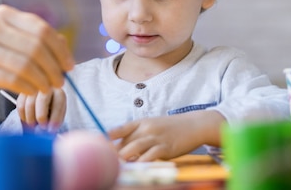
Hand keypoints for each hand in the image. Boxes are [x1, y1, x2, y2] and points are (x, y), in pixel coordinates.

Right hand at [0, 5, 74, 113]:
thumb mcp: (1, 35)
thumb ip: (29, 37)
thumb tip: (63, 45)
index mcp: (3, 14)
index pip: (41, 29)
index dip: (60, 48)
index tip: (69, 65)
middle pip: (36, 46)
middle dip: (54, 66)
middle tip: (60, 81)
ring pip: (26, 64)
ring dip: (43, 80)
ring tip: (48, 89)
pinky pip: (12, 79)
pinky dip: (28, 87)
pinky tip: (32, 92)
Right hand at [17, 88, 65, 132]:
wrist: (45, 101)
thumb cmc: (52, 109)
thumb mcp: (58, 114)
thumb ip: (56, 120)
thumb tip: (49, 129)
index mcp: (59, 93)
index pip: (58, 103)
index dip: (55, 117)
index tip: (51, 129)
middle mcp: (46, 87)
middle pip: (42, 100)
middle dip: (41, 117)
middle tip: (42, 127)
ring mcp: (33, 88)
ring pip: (29, 104)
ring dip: (31, 119)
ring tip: (34, 125)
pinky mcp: (22, 92)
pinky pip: (20, 105)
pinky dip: (23, 116)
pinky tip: (28, 120)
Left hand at [108, 111, 223, 160]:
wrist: (193, 125)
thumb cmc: (170, 128)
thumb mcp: (152, 126)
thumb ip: (137, 135)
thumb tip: (121, 148)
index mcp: (140, 122)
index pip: (120, 129)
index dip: (108, 137)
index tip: (97, 143)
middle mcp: (146, 128)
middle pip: (125, 141)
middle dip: (114, 152)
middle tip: (104, 161)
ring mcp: (155, 137)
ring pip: (135, 147)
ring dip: (124, 158)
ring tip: (115, 166)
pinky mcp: (165, 147)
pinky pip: (150, 155)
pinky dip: (141, 162)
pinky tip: (135, 168)